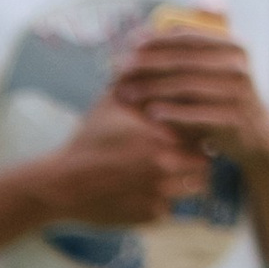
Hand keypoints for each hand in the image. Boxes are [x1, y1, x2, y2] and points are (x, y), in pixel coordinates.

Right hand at [36, 92, 211, 228]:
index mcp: (161, 134)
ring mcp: (161, 192)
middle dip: (197, 157)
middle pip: (206, 160)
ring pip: (197, 187)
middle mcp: (166, 164)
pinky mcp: (151, 215)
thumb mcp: (109, 103)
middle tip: (185, 155)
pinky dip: (165, 202)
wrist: (61, 186)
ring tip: (171, 175)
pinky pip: (174, 208)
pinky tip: (146, 193)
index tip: (189, 131)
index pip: (203, 129)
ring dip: (188, 181)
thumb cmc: (86, 142)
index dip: (199, 129)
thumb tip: (150, 52)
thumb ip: (136, 78)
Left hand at [112, 20, 268, 170]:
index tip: (129, 44)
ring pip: (185, 85)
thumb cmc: (227, 95)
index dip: (156, 39)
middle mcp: (237, 64)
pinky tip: (149, 113)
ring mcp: (237, 91)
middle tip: (119, 69)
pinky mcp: (232, 118)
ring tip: (125, 92)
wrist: (256, 134)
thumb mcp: (224, 63)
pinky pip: (195, 113)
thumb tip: (192, 9)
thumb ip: (209, 37)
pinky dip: (170, 112)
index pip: (188, 36)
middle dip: (147, 63)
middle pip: (182, 59)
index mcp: (232, 45)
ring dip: (151, 88)